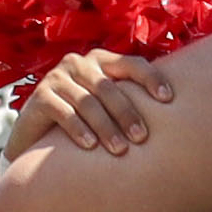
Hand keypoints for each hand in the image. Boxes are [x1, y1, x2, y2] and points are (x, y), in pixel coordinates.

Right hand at [5, 49, 163, 169]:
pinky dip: (78, 130)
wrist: (36, 137)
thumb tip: (174, 116)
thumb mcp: (106, 108)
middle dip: (127, 113)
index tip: (168, 99)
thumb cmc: (83, 123)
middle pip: (108, 87)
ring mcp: (57, 78)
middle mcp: (78, 64)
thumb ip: (129, 102)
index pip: (131, 64)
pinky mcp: (40, 96)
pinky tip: (90, 147)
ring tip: (119, 150)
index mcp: (101, 61)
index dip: (151, 78)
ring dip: (105, 127)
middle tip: (142, 138)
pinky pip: (63, 112)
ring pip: (87, 102)